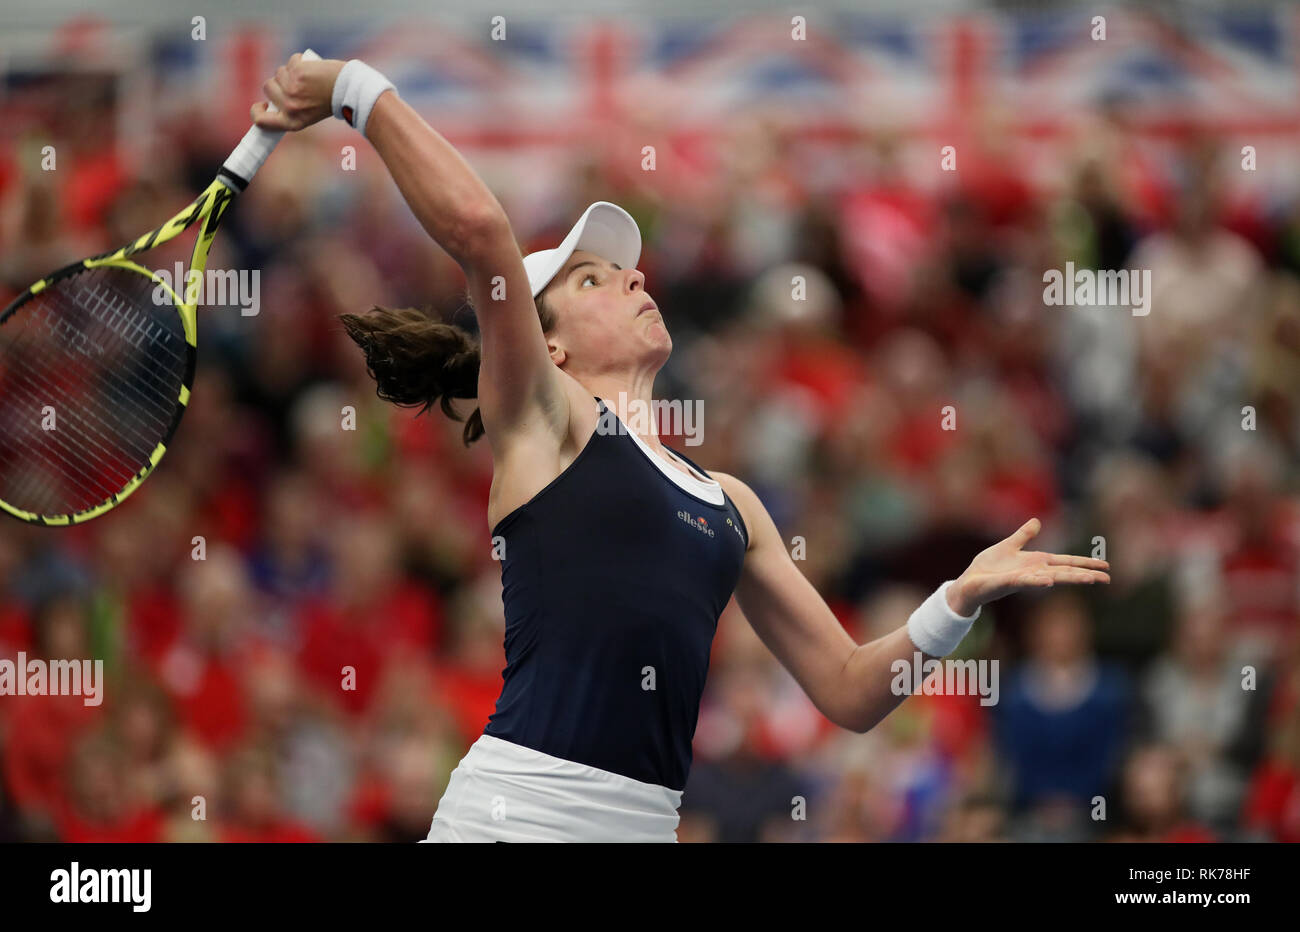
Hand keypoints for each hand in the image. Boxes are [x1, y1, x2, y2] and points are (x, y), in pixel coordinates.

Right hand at [250, 53, 344, 130]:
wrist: (347, 89)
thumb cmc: (327, 102)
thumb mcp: (306, 115)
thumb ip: (288, 111)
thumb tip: (266, 104)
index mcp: (292, 122)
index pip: (261, 120)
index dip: (256, 111)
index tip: (261, 104)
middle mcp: (290, 107)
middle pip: (267, 87)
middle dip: (278, 83)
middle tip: (297, 85)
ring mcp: (292, 90)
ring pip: (278, 73)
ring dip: (290, 72)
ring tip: (307, 78)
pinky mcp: (297, 73)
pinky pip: (290, 62)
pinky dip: (299, 62)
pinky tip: (312, 69)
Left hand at [947, 518, 1108, 615]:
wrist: (968, 582)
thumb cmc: (987, 568)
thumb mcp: (1008, 546)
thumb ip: (1023, 535)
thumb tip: (1037, 521)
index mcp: (1036, 563)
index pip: (1066, 562)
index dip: (1085, 563)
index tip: (1105, 566)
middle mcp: (1034, 572)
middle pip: (1065, 572)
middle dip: (1086, 574)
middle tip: (1107, 578)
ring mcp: (1022, 579)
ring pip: (1050, 578)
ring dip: (1068, 578)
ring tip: (1089, 579)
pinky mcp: (1007, 583)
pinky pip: (1024, 581)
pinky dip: (1036, 581)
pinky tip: (1048, 581)